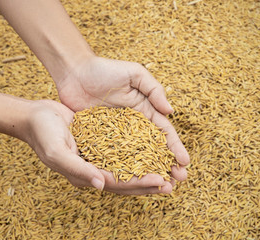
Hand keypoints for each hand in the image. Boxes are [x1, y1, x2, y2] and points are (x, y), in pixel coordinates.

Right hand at [24, 100, 172, 194]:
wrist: (36, 115)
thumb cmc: (43, 134)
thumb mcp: (58, 152)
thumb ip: (79, 170)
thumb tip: (101, 186)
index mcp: (84, 175)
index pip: (116, 183)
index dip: (138, 183)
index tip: (161, 181)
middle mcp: (93, 169)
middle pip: (125, 179)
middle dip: (149, 182)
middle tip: (173, 182)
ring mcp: (97, 155)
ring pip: (126, 166)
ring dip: (146, 169)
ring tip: (168, 171)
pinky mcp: (99, 141)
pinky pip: (121, 150)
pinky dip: (137, 151)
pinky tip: (151, 149)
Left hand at [55, 56, 189, 182]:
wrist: (74, 72)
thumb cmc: (105, 70)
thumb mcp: (134, 73)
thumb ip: (153, 89)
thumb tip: (170, 111)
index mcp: (144, 109)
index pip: (163, 131)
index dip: (175, 147)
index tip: (185, 163)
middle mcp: (132, 125)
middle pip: (153, 147)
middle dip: (167, 163)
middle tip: (178, 180)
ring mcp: (116, 134)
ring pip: (135, 156)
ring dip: (148, 170)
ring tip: (159, 186)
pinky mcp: (99, 139)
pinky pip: (112, 156)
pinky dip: (122, 168)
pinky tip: (129, 181)